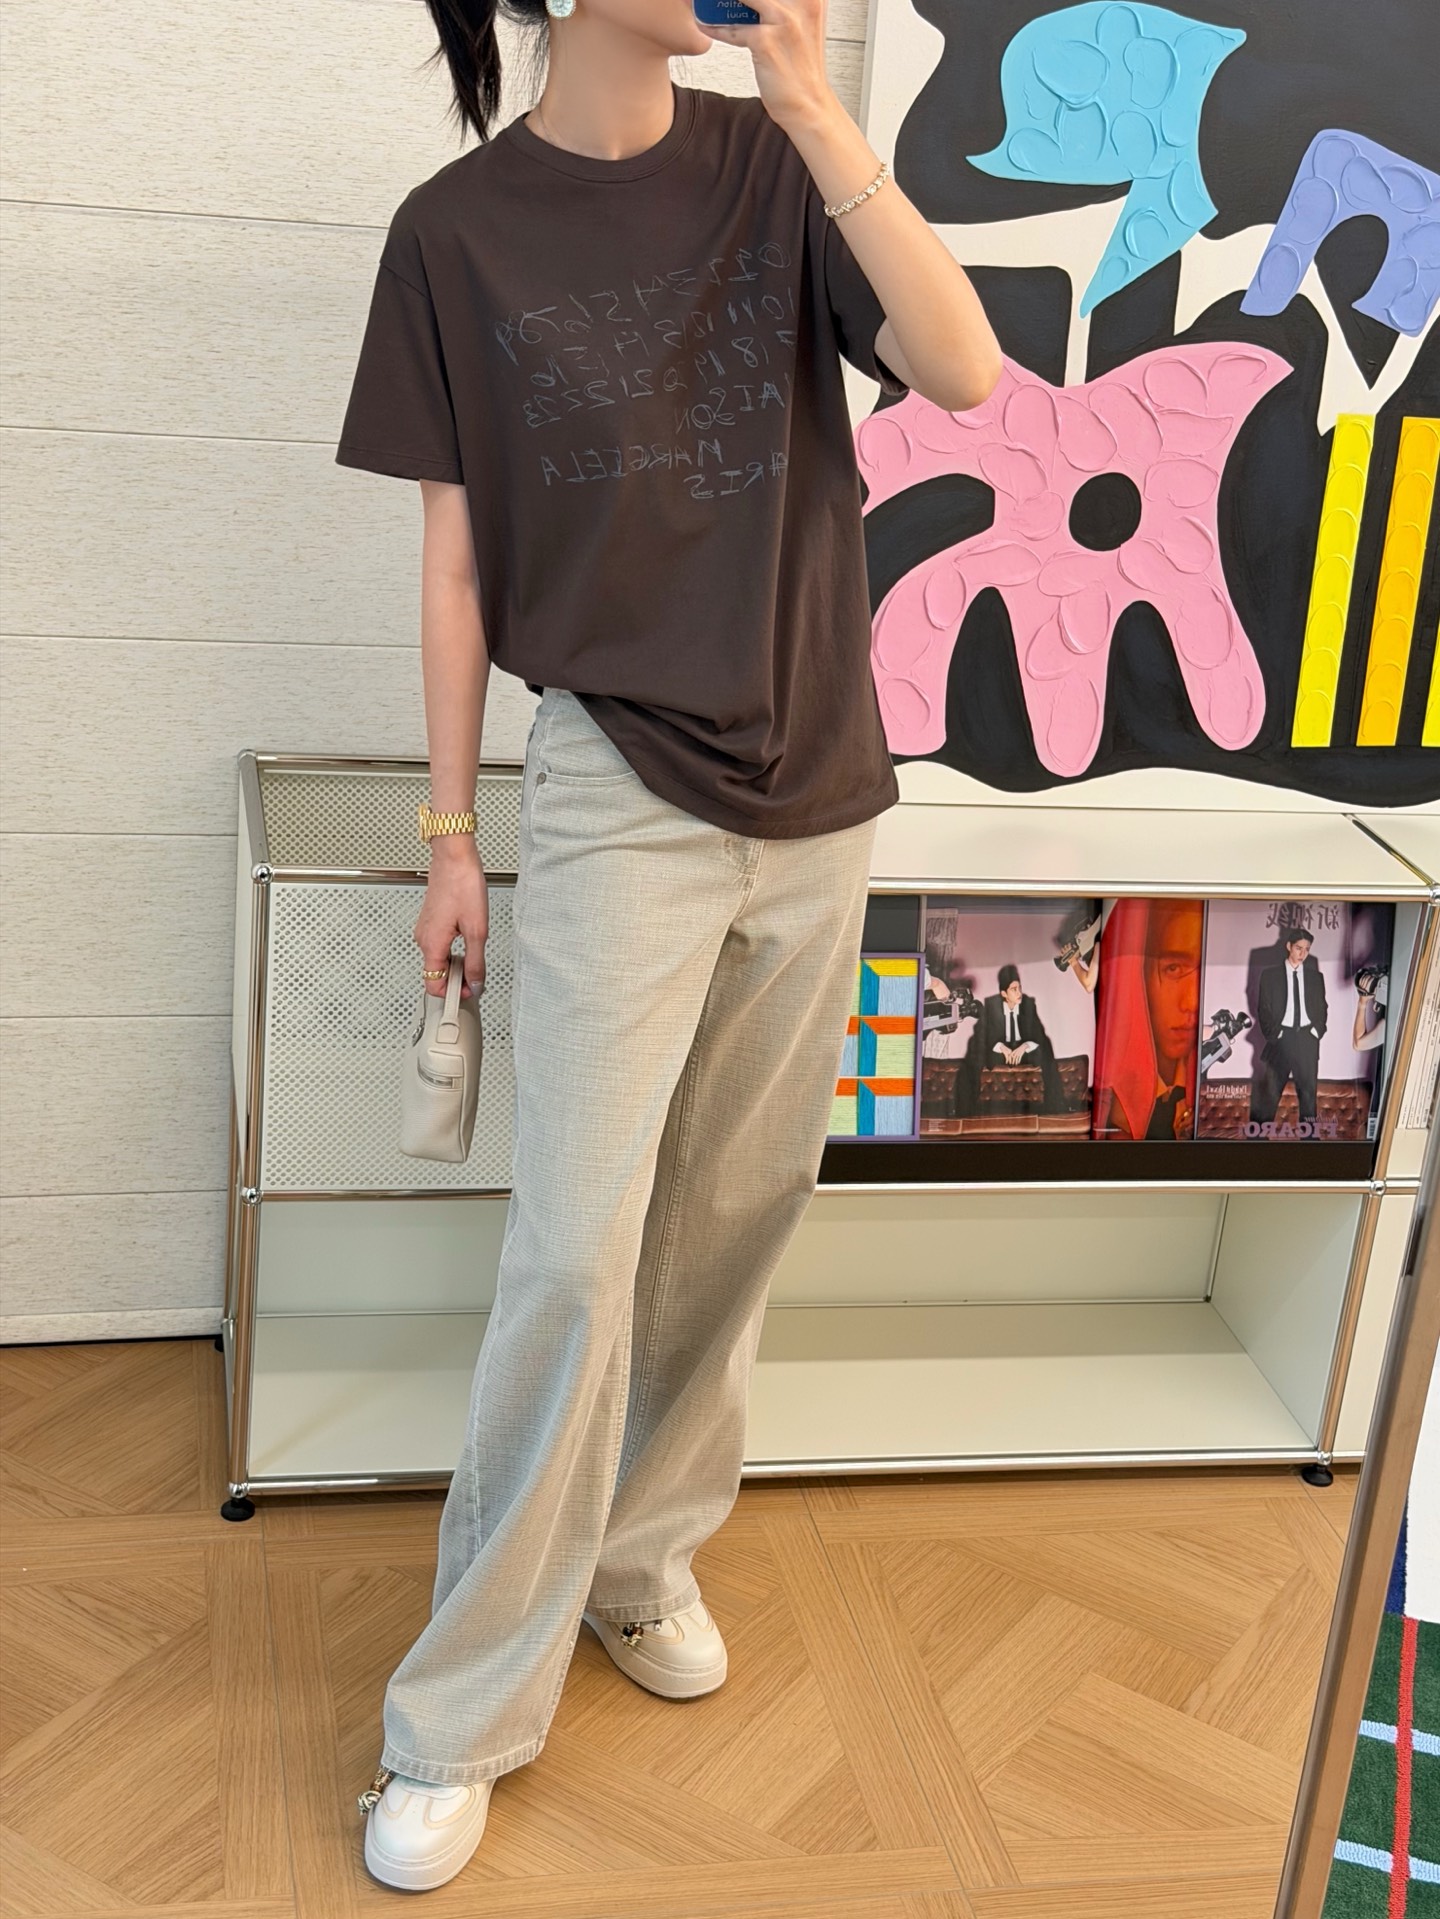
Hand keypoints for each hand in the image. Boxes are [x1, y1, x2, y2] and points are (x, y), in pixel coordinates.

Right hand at [415, 838, 487, 998]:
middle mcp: (423, 938)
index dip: (452, 994)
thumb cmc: (462, 886)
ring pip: (438, 959)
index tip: (469, 992)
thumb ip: (475, 962)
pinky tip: (467, 938)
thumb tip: (475, 982)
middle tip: (477, 973)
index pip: (433, 985)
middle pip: (436, 973)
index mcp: (431, 944)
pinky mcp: (431, 921)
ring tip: (474, 950)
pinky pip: (439, 945)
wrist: (454, 858)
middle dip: (456, 979)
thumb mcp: (476, 930)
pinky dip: (452, 949)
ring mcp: (425, 929)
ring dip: (455, 963)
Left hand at [693, 0, 838, 132]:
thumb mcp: (801, 24)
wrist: (809, 106)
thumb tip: (746, 0)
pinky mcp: (766, 41)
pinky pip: (732, 28)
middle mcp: (803, 2)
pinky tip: (706, 24)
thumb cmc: (801, 67)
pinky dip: (715, 26)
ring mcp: (784, 20)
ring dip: (717, 0)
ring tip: (705, 1)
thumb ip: (782, 4)